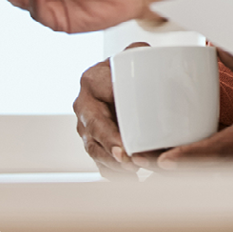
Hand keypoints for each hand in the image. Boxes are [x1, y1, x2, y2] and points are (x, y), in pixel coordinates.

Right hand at [73, 43, 150, 180]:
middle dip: (112, 154)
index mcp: (90, 83)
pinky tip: (131, 179)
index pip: (95, 115)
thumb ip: (140, 52)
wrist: (126, 74)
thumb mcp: (136, 52)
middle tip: (131, 163)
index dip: (108, 135)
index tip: (124, 148)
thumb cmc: (134, 62)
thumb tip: (148, 57)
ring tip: (134, 172)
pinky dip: (114, 173)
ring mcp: (87, 126)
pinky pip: (100, 161)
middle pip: (93, 138)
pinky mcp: (95, 140)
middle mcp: (84, 106)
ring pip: (95, 152)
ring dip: (114, 165)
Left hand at [135, 51, 232, 168]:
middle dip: (166, 165)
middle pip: (200, 168)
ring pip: (203, 171)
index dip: (187, 158)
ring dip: (175, 168)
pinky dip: (190, 165)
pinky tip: (170, 156)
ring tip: (142, 157)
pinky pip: (213, 166)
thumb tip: (216, 44)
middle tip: (135, 156)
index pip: (215, 151)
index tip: (161, 159)